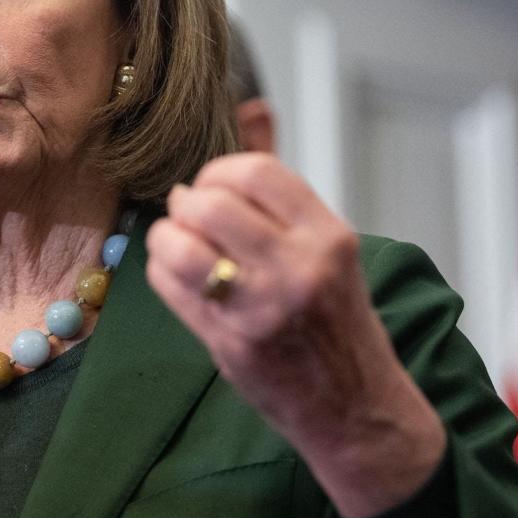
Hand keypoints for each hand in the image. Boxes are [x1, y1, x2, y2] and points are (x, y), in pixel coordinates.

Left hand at [145, 153, 445, 517]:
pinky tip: (177, 277)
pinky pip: (170, 287)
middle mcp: (298, 268)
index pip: (256, 171)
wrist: (355, 407)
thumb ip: (282, 189)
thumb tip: (253, 110)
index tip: (213, 185)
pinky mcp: (230, 342)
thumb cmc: (338, 322)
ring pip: (181, 244)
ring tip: (176, 242)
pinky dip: (162, 272)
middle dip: (187, 202)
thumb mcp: (326, 249)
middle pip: (211, 204)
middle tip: (188, 213)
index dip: (219, 170)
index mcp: (327, 237)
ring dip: (166, 236)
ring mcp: (262, 308)